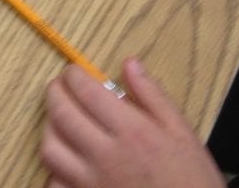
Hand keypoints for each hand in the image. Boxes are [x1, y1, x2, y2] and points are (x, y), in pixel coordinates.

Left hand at [40, 60, 225, 187]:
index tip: (74, 71)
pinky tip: (66, 158)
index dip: (73, 74)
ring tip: (59, 117)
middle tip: (59, 85)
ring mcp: (91, 183)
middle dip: (54, 92)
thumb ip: (152, 94)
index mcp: (131, 131)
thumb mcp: (181, 131)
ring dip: (48, 127)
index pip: (86, 91)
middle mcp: (105, 155)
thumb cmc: (190, 178)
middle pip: (61, 115)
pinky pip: (54, 182)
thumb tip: (129, 63)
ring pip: (50, 149)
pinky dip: (54, 167)